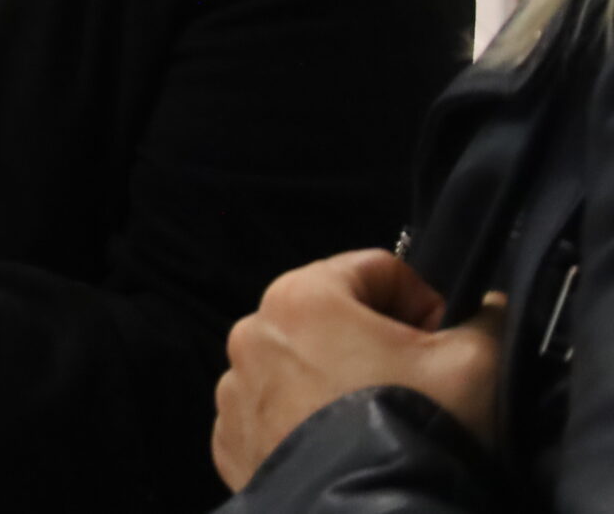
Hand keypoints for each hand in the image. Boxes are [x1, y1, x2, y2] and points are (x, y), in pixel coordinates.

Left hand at [213, 251, 503, 490]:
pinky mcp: (232, 440)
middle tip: (414, 385)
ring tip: (377, 422)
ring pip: (300, 365)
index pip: (376, 270)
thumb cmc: (418, 429)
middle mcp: (253, 333)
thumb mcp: (478, 362)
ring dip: (338, 381)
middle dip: (377, 341)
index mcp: (302, 296)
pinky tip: (343, 447)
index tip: (441, 345)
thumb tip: (484, 308)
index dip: (423, 303)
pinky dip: (306, 421)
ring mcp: (235, 390)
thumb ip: (486, 317)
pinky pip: (274, 413)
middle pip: (333, 317)